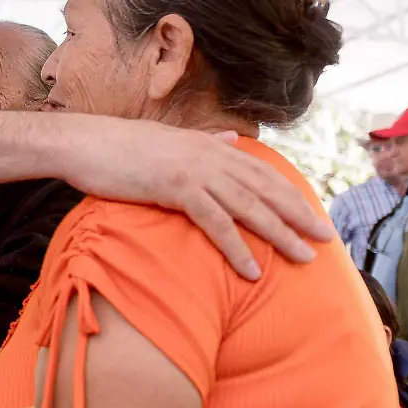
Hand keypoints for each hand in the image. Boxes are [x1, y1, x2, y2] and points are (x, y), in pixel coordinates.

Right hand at [62, 120, 334, 279]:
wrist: (82, 143)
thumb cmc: (118, 147)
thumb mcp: (168, 140)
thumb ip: (203, 141)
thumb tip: (232, 139)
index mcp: (208, 145)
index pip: (260, 171)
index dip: (290, 193)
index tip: (312, 213)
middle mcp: (209, 154)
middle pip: (265, 188)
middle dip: (298, 213)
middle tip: (326, 238)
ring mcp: (194, 170)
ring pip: (248, 205)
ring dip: (279, 233)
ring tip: (304, 257)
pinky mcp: (175, 187)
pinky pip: (215, 222)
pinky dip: (237, 246)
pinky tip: (252, 269)